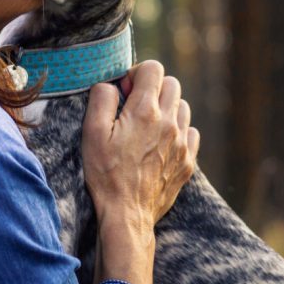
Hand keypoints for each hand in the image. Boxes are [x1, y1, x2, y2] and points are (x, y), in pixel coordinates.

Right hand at [81, 60, 199, 283]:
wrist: (127, 214)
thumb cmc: (105, 174)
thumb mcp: (92, 133)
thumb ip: (101, 99)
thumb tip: (111, 84)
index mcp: (144, 111)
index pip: (153, 69)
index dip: (136, 73)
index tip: (125, 91)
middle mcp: (169, 122)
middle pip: (172, 84)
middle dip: (153, 88)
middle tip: (134, 106)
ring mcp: (182, 143)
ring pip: (183, 107)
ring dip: (167, 108)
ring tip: (148, 126)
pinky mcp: (188, 162)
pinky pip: (191, 132)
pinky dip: (179, 131)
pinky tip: (161, 143)